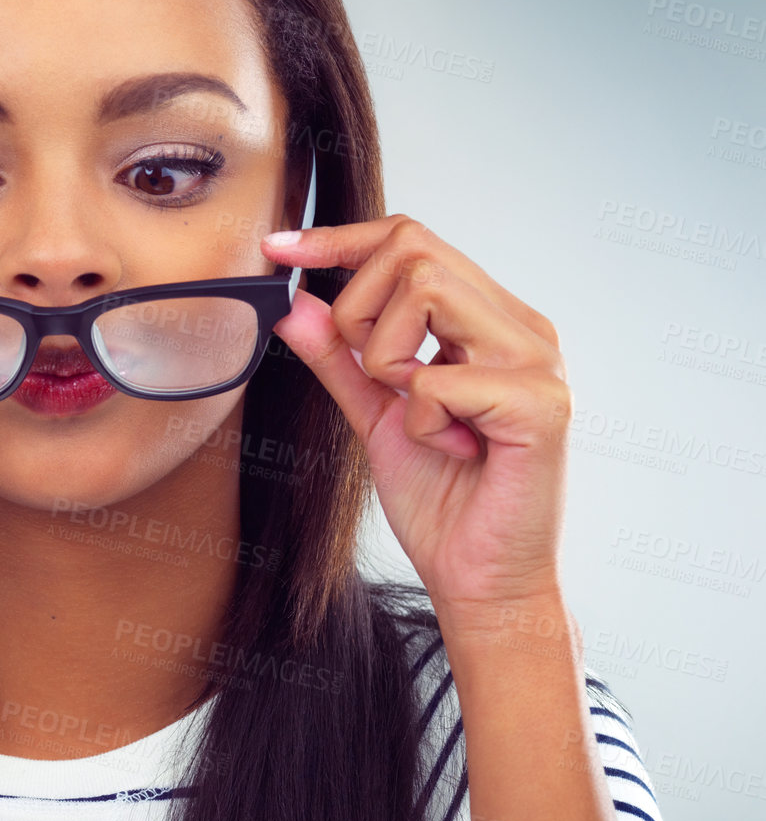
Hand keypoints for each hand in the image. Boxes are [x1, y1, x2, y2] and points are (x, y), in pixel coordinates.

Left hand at [260, 215, 570, 617]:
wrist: (481, 581)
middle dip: (362, 313)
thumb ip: (340, 360)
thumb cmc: (443, 502)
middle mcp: (522, 328)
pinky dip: (419, 419)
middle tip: (379, 380)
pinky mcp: (540, 404)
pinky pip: (436, 378)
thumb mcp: (375, 415)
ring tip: (419, 415)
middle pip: (414, 250)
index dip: (340, 238)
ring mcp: (538, 360)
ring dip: (390, 359)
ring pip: (426, 290)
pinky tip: (450, 450)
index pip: (413, 239)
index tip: (279, 249)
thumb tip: (295, 303)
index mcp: (490, 321)